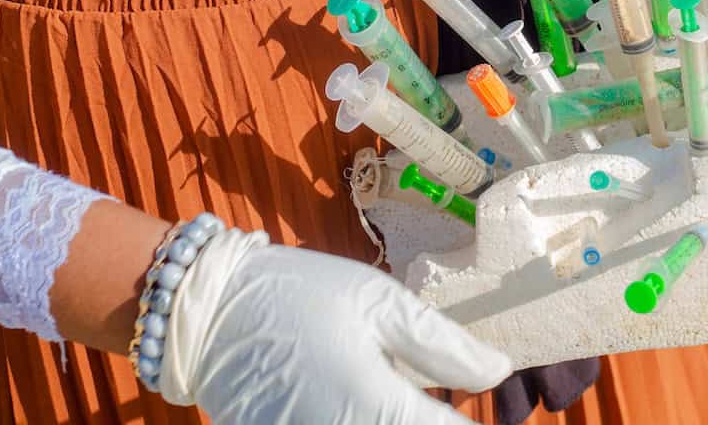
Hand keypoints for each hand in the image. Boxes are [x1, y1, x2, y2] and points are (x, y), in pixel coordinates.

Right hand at [159, 228, 511, 423]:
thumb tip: (499, 371)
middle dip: (438, 422)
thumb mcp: (380, 303)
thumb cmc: (300, 296)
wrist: (206, 315)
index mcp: (381, 411)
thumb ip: (443, 344)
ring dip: (405, 420)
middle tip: (440, 397)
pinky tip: (370, 398)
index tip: (501, 413)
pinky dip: (367, 421)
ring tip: (402, 391)